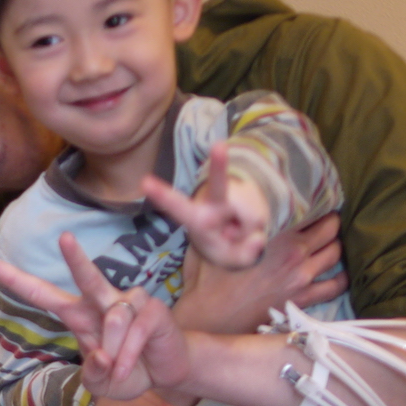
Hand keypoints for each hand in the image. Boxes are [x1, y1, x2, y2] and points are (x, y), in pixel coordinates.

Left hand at [0, 234, 191, 398]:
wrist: (165, 374)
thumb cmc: (127, 372)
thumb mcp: (101, 384)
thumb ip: (94, 374)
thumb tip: (102, 356)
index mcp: (79, 316)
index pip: (44, 295)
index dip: (17, 281)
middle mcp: (102, 302)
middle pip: (86, 276)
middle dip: (76, 258)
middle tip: (65, 237)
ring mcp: (129, 303)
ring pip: (114, 319)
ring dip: (114, 351)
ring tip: (119, 369)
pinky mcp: (153, 310)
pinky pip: (135, 330)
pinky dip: (128, 356)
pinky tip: (129, 368)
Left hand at [142, 140, 269, 269]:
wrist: (238, 238)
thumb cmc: (224, 248)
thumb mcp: (231, 260)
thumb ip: (243, 255)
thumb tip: (257, 239)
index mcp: (196, 218)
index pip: (177, 207)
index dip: (162, 195)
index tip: (145, 181)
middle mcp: (214, 202)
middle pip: (219, 185)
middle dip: (220, 165)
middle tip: (219, 146)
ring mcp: (235, 196)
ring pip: (251, 220)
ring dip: (248, 233)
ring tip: (236, 233)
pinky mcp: (251, 195)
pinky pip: (260, 220)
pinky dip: (257, 230)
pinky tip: (246, 227)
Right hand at [178, 212, 347, 334]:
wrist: (210, 318)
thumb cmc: (207, 279)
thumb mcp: (209, 240)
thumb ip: (224, 221)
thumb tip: (222, 202)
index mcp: (275, 233)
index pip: (310, 209)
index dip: (313, 204)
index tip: (311, 202)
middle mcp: (295, 252)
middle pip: (330, 228)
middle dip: (328, 223)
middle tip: (322, 222)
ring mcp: (302, 277)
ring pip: (336, 253)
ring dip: (333, 247)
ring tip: (326, 245)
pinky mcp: (303, 299)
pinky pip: (336, 285)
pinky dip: (339, 278)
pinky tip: (335, 273)